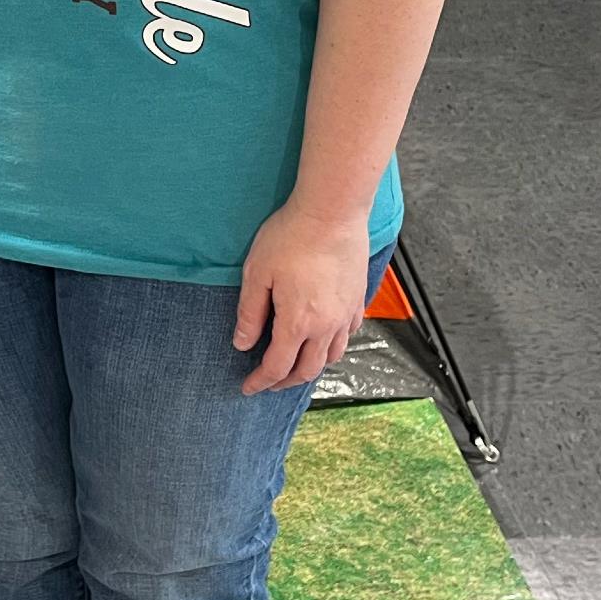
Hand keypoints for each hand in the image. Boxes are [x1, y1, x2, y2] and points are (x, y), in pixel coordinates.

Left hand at [233, 201, 371, 395]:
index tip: (248, 387)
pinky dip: (333, 346)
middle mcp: (326, 326)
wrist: (332, 212)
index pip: (277, 366)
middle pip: (307, 370)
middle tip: (269, 382)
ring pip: (332, 357)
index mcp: (297, 322)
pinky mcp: (358, 299)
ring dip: (311, 367)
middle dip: (285, 382)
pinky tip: (324, 339)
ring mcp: (346, 314)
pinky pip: (348, 335)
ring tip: (295, 366)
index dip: (261, 381)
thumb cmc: (290, 237)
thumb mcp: (257, 274)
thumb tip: (242, 344)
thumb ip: (249, 313)